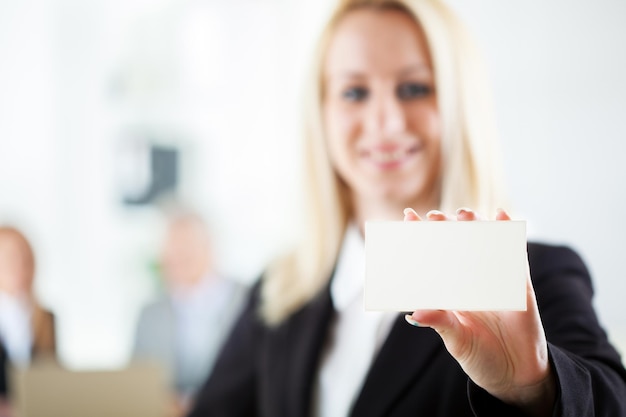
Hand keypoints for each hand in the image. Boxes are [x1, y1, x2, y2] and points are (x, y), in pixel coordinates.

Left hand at [403, 208, 555, 416]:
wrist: (516, 373)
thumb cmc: (480, 356)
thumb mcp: (457, 339)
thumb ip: (439, 322)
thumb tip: (414, 314)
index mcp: (450, 290)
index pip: (433, 257)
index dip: (420, 237)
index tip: (407, 217)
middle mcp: (470, 280)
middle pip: (456, 244)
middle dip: (445, 228)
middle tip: (435, 216)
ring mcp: (495, 279)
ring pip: (484, 244)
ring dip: (474, 226)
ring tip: (464, 214)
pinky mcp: (519, 283)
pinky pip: (514, 254)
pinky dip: (509, 235)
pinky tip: (501, 216)